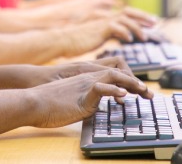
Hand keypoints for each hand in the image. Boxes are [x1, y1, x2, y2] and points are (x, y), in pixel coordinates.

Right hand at [28, 68, 152, 127]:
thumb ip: (86, 101)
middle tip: (149, 94)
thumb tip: (95, 108)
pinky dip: (114, 89)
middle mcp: (88, 77)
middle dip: (136, 82)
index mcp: (87, 78)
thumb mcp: (72, 101)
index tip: (138, 92)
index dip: (128, 81)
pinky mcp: (81, 93)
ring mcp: (85, 84)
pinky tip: (123, 95)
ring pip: (114, 76)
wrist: (33, 102)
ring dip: (131, 83)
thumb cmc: (48, 104)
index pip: (113, 74)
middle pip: (118, 72)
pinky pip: (100, 87)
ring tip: (143, 92)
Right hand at [60, 13, 152, 56]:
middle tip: (155, 23)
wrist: (63, 41)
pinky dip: (124, 32)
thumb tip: (119, 36)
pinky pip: (115, 27)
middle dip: (143, 17)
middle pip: (129, 12)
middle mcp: (105, 18)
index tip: (150, 21)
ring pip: (125, 19)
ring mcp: (102, 22)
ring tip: (144, 37)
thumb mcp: (96, 36)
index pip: (126, 14)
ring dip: (137, 27)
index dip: (139, 17)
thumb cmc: (77, 42)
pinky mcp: (99, 28)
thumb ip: (107, 34)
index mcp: (106, 19)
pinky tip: (129, 39)